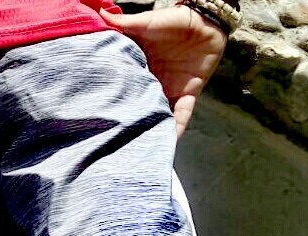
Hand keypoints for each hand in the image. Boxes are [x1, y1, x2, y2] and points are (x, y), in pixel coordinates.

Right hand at [99, 5, 226, 137]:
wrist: (207, 21)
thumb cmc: (175, 20)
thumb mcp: (147, 23)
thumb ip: (126, 23)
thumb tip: (101, 15)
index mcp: (140, 70)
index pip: (125, 89)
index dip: (115, 102)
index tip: (102, 118)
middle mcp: (152, 85)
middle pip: (140, 107)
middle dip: (132, 123)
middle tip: (116, 141)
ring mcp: (169, 91)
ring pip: (158, 116)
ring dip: (152, 130)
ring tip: (140, 148)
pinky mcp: (188, 94)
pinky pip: (182, 115)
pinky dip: (177, 128)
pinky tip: (168, 143)